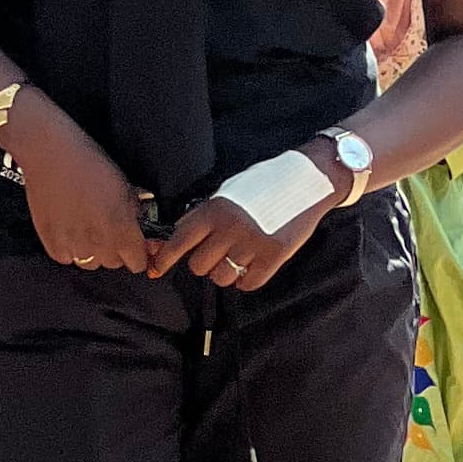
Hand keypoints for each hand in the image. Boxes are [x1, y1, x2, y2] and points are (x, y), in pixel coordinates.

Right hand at [5, 95, 152, 272]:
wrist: (51, 155)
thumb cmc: (90, 163)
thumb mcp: (124, 185)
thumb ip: (135, 212)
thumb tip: (141, 228)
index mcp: (122, 228)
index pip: (138, 263)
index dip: (137, 254)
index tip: (133, 246)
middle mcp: (100, 243)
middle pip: (114, 263)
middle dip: (114, 249)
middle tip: (106, 228)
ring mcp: (75, 246)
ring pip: (90, 263)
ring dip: (92, 251)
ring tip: (85, 227)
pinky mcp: (53, 245)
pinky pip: (67, 258)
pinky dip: (68, 248)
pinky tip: (67, 227)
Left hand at [148, 180, 336, 290]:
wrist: (307, 178)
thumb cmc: (264, 182)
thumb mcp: (228, 191)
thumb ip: (205, 214)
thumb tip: (179, 237)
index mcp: (214, 210)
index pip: (179, 241)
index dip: (164, 259)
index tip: (155, 270)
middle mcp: (230, 228)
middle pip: (198, 266)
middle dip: (204, 263)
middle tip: (218, 253)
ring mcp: (252, 244)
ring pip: (221, 278)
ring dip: (226, 273)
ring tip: (237, 258)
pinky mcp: (274, 257)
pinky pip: (248, 283)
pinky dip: (247, 279)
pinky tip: (253, 265)